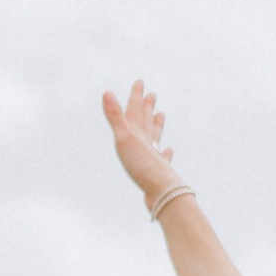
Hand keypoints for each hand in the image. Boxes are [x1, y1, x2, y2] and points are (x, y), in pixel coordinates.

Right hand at [102, 79, 180, 206]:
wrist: (162, 192)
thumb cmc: (142, 166)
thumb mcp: (124, 140)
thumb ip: (115, 117)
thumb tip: (107, 92)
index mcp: (138, 135)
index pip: (135, 111)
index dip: (136, 96)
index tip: (140, 82)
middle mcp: (148, 143)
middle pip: (147, 121)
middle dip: (147, 108)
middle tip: (152, 95)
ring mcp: (154, 157)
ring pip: (155, 138)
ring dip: (156, 126)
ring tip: (161, 116)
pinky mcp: (157, 172)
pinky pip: (162, 159)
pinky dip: (164, 153)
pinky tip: (168, 151)